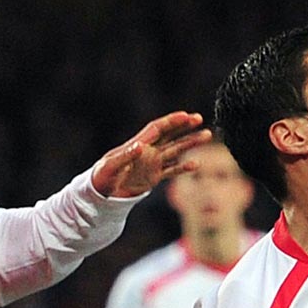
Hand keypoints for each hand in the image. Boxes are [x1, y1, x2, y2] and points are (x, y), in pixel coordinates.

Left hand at [90, 112, 209, 198]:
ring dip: (190, 143)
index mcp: (137, 145)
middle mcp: (148, 151)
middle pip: (170, 135)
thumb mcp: (111, 166)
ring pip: (175, 150)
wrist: (100, 192)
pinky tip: (196, 164)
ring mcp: (152, 163)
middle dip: (184, 126)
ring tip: (206, 135)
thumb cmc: (102, 176)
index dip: (171, 121)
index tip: (185, 115)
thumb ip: (126, 156)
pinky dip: (183, 167)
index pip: (157, 129)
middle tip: (200, 119)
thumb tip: (141, 146)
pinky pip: (171, 170)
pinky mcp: (153, 176)